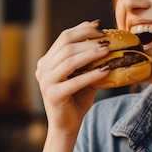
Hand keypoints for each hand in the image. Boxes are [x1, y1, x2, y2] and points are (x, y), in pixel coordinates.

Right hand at [36, 20, 110, 135]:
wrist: (67, 126)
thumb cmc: (76, 99)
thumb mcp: (82, 74)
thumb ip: (86, 59)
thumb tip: (104, 39)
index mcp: (47, 61)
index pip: (64, 38)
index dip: (82, 30)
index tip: (99, 26)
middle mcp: (42, 69)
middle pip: (67, 46)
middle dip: (88, 40)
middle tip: (107, 40)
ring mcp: (46, 81)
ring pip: (70, 60)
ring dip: (91, 53)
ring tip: (108, 50)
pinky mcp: (53, 94)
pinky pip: (75, 80)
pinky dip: (92, 74)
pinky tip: (106, 70)